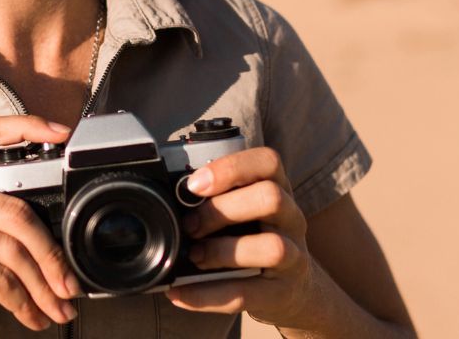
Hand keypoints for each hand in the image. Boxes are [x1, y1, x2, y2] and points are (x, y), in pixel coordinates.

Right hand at [0, 115, 81, 338]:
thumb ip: (13, 224)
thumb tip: (69, 228)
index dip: (26, 126)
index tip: (62, 134)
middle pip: (16, 210)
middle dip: (52, 254)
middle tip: (70, 284)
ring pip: (12, 248)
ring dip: (43, 286)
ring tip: (57, 307)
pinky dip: (23, 301)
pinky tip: (31, 316)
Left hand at [165, 146, 313, 326]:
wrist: (293, 289)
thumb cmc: (255, 239)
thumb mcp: (244, 212)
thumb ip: (216, 201)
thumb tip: (164, 203)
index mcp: (278, 188)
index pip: (268, 162)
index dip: (231, 168)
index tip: (194, 184)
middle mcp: (291, 217)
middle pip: (271, 198)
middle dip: (222, 210)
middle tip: (190, 226)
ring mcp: (294, 255)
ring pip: (272, 247)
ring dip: (224, 251)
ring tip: (195, 257)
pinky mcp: (282, 292)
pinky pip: (248, 293)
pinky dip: (208, 295)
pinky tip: (182, 294)